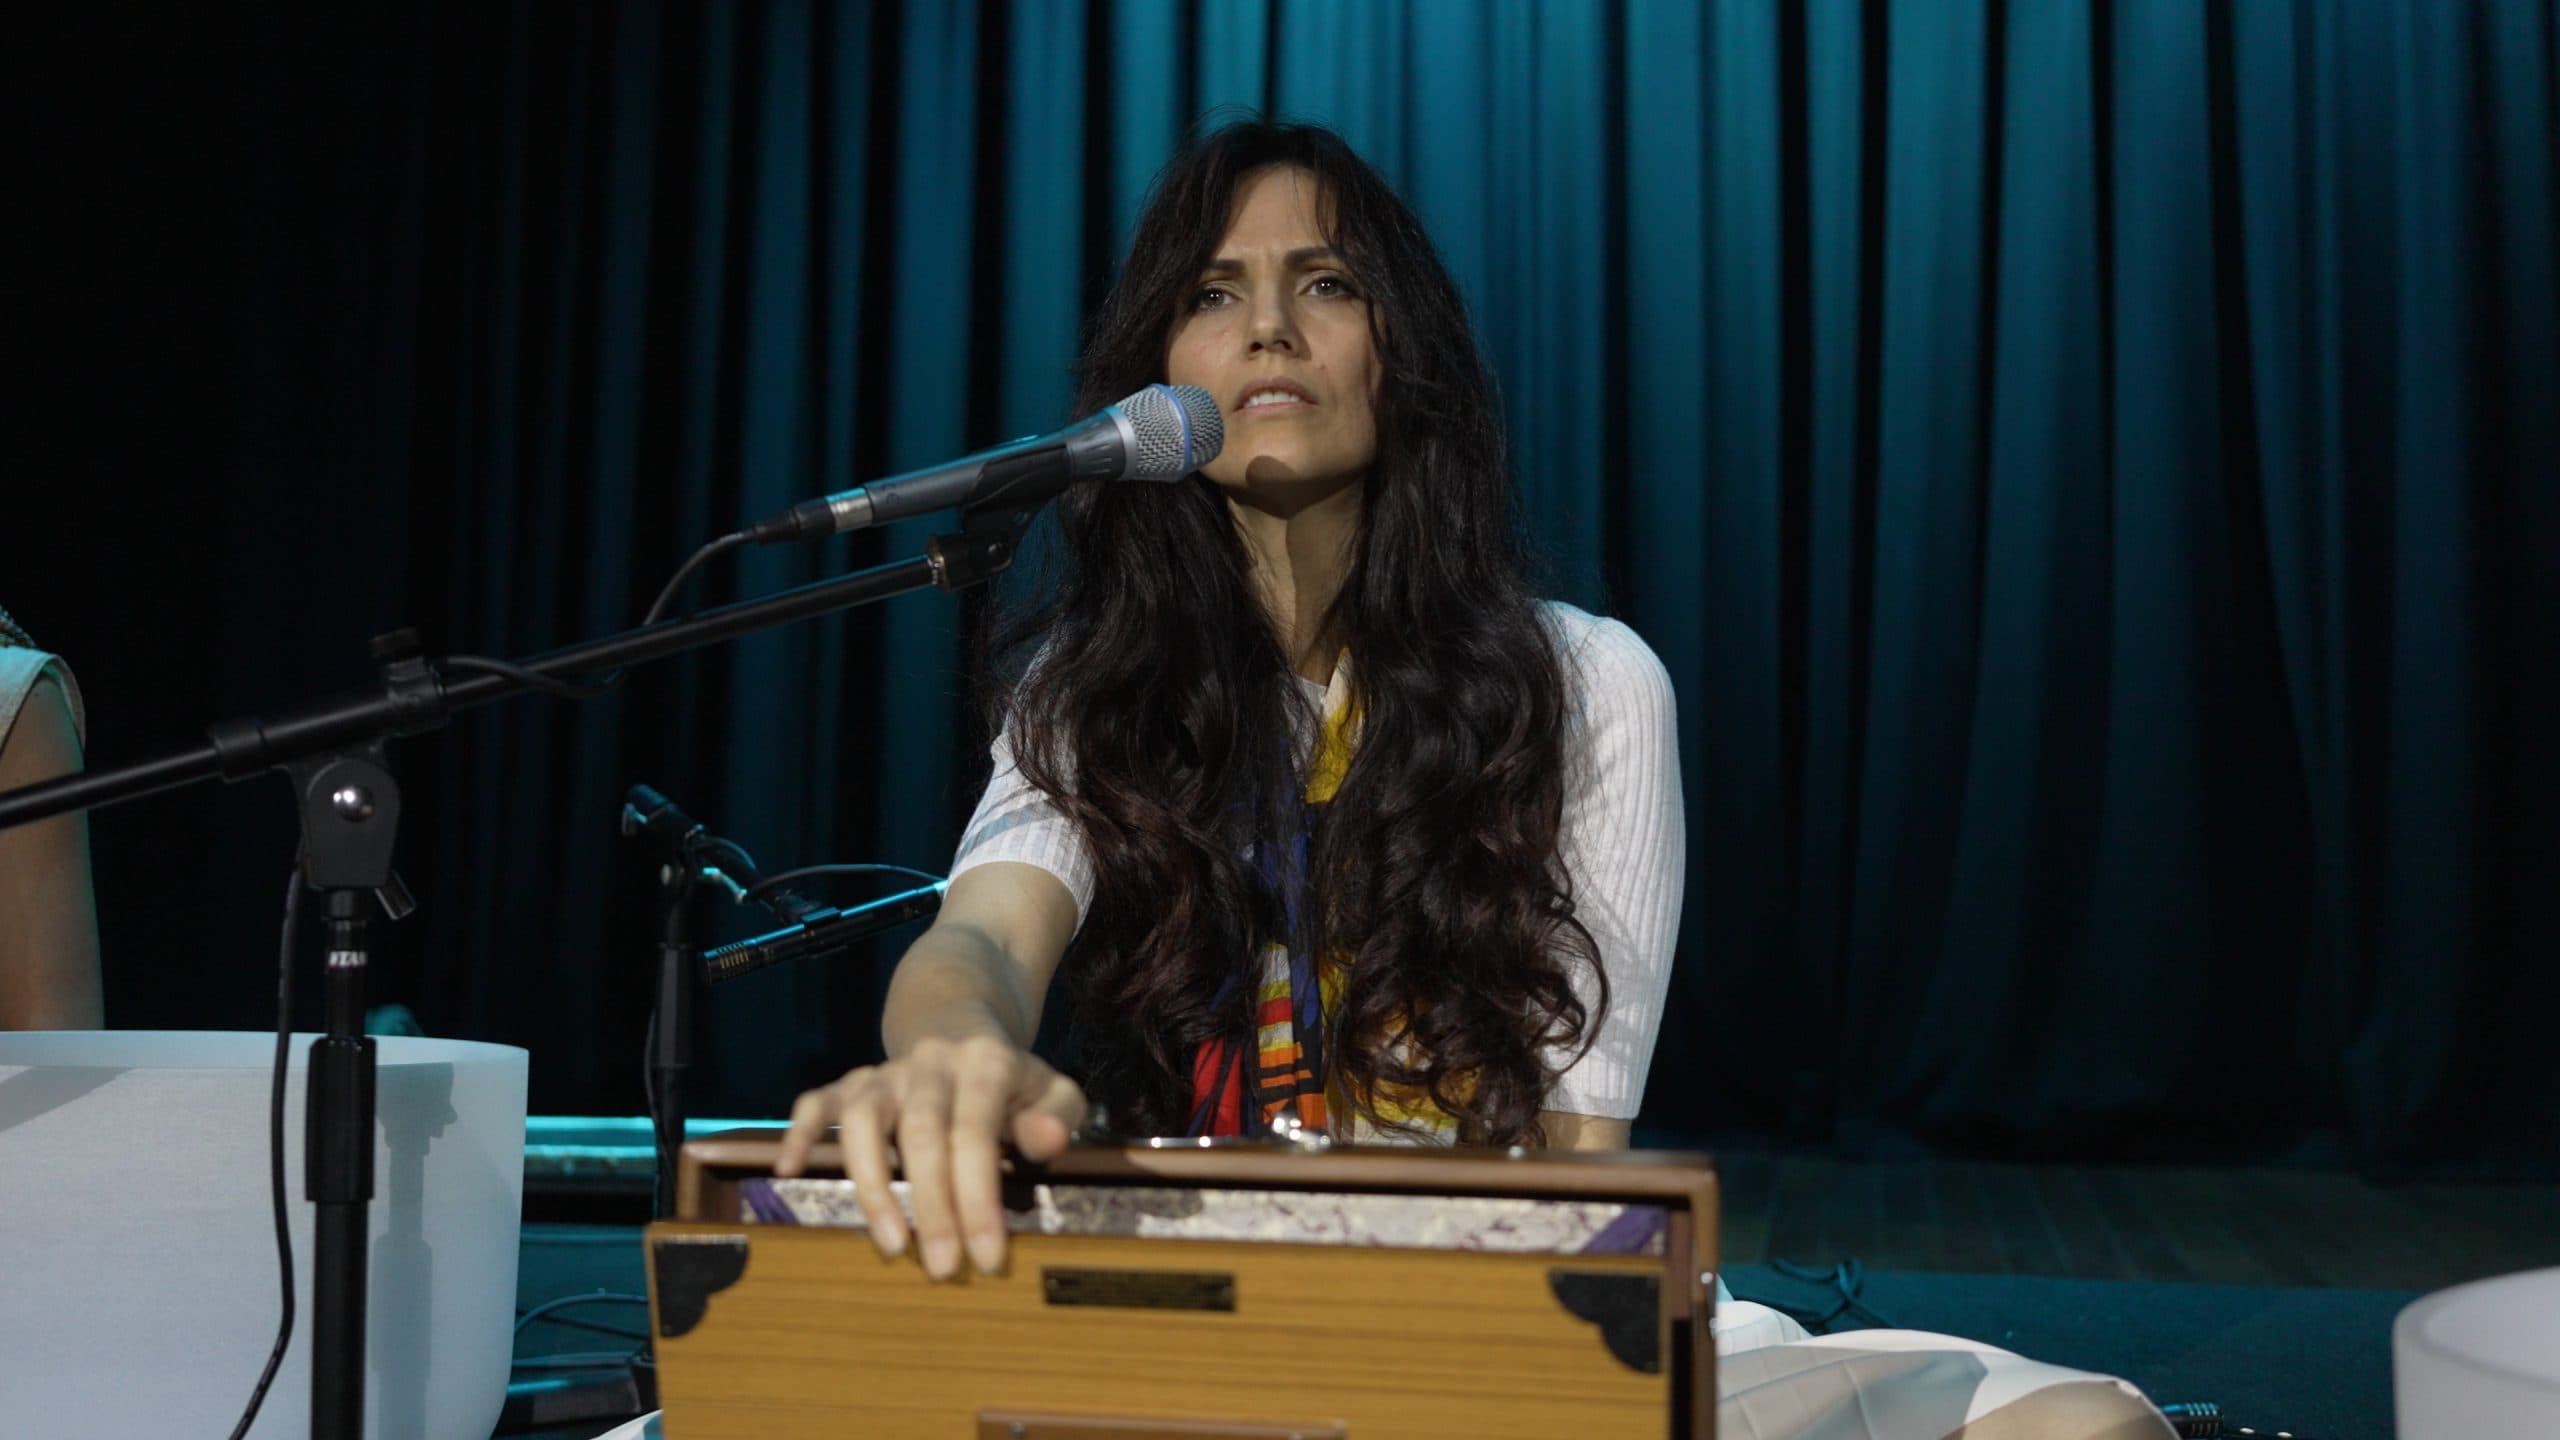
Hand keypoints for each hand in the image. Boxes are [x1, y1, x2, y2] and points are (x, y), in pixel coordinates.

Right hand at [774, 1035, 1086, 1279]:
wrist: (959, 1025)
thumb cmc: (1011, 1081)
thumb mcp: (1052, 1089)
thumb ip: (1058, 1114)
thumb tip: (1044, 1141)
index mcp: (984, 1064)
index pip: (977, 1133)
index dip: (979, 1197)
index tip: (987, 1258)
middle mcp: (929, 1064)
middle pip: (921, 1133)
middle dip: (932, 1206)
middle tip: (942, 1269)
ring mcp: (885, 1073)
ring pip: (862, 1119)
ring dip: (871, 1183)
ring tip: (890, 1245)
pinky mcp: (851, 1083)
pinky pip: (816, 1101)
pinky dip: (798, 1132)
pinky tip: (788, 1171)